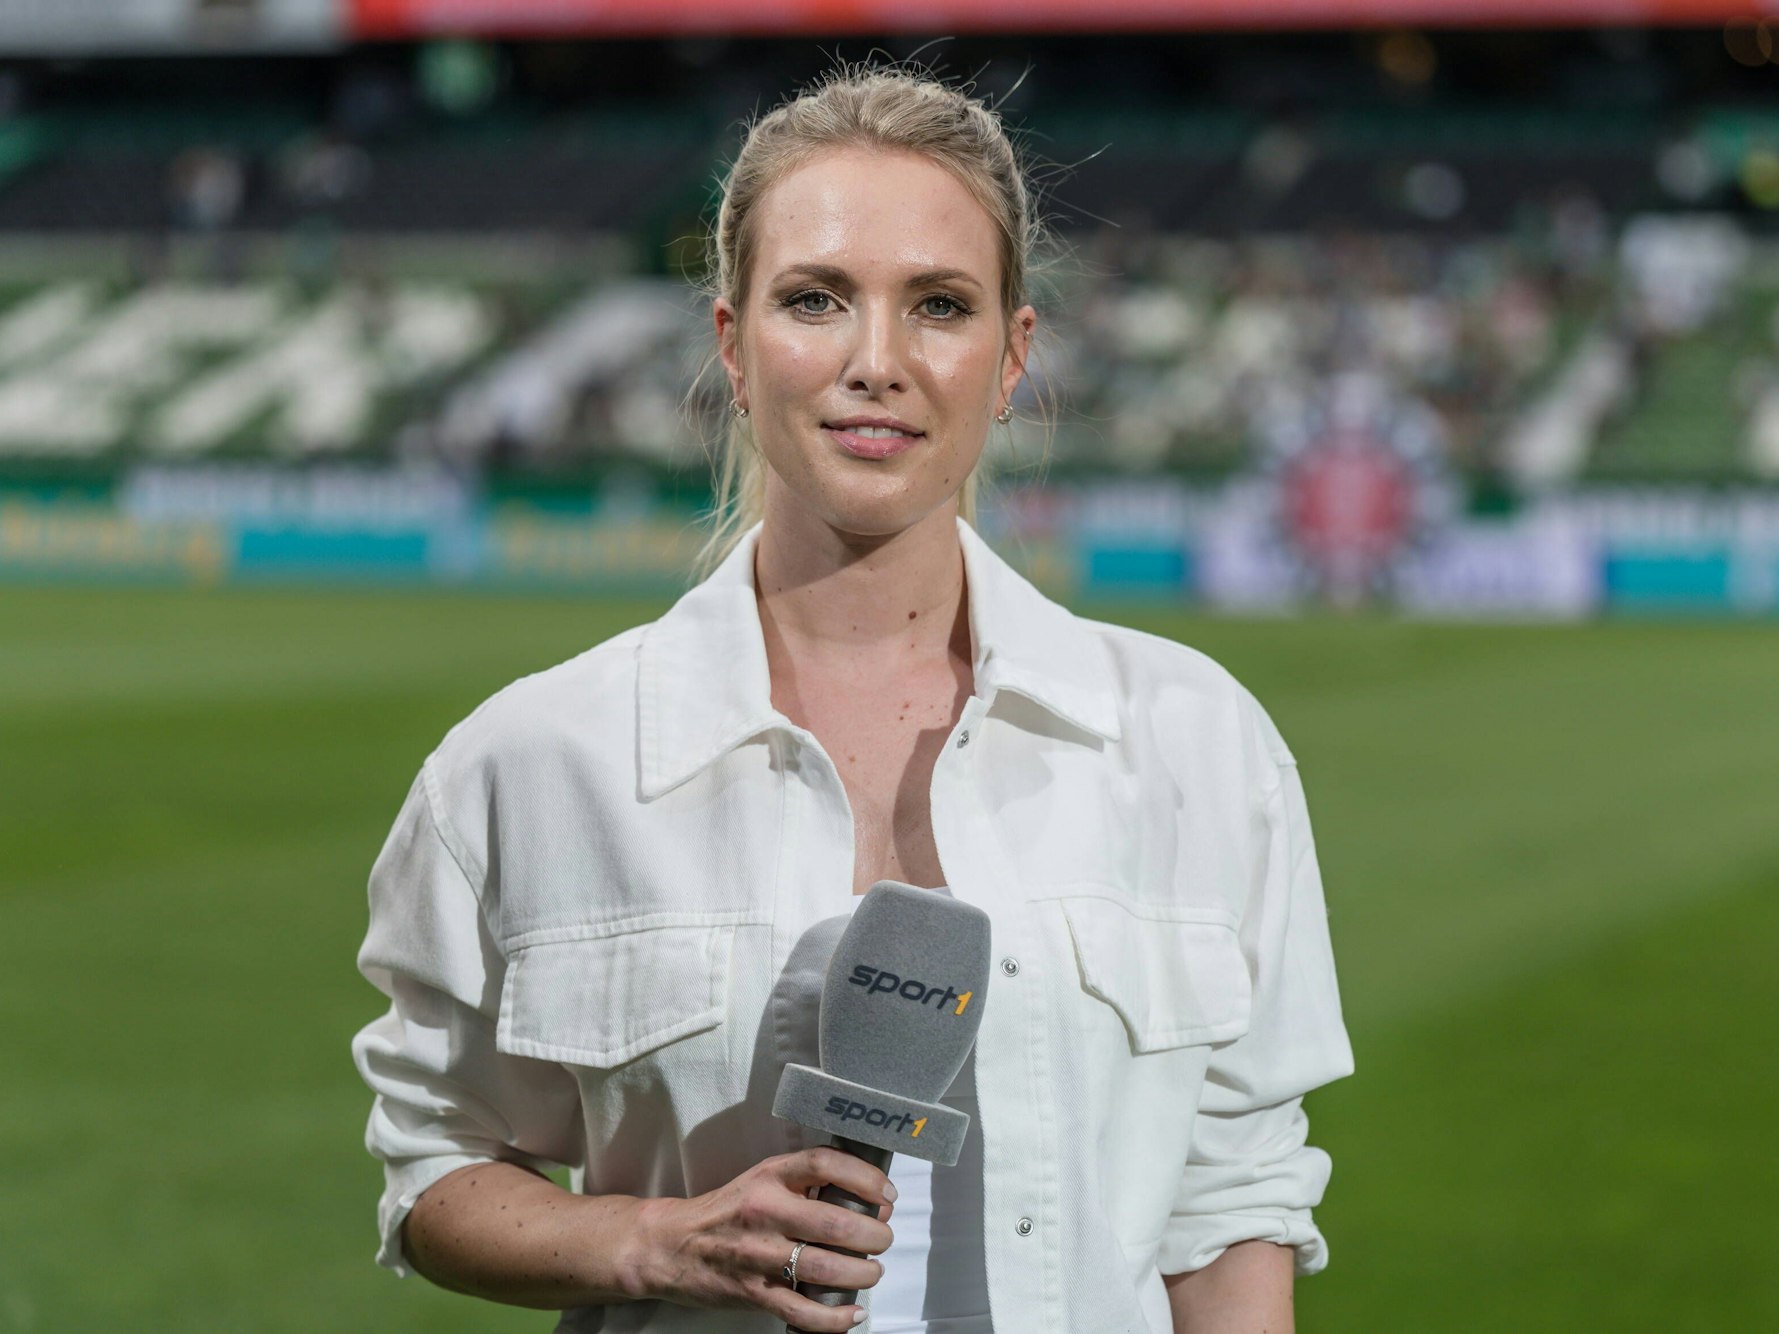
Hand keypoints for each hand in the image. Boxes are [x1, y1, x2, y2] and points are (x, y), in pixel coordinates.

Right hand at [629, 1146, 895, 1330]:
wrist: (671, 1245)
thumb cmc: (726, 1211)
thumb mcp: (762, 1180)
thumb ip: (806, 1183)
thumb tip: (863, 1198)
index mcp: (770, 1176)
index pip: (826, 1164)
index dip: (866, 1178)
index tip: (886, 1195)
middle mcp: (766, 1212)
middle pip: (837, 1225)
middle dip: (875, 1236)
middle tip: (882, 1239)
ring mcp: (760, 1256)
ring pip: (828, 1270)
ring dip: (864, 1274)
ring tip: (870, 1271)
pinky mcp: (754, 1294)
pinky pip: (805, 1313)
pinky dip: (836, 1317)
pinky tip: (852, 1311)